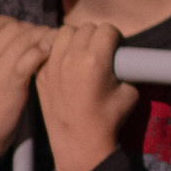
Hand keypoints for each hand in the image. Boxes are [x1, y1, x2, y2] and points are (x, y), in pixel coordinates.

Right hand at [0, 16, 52, 170]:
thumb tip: (16, 48)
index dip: (16, 24)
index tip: (29, 36)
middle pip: (15, 27)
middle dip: (36, 30)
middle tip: (49, 40)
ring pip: (25, 37)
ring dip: (44, 39)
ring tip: (55, 47)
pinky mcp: (9, 83)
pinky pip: (30, 56)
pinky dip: (43, 52)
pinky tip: (50, 58)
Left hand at [34, 21, 139, 170]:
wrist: (79, 142)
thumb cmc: (108, 118)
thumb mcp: (130, 90)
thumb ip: (124, 66)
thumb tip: (119, 56)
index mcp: (95, 61)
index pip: (106, 29)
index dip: (115, 37)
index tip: (116, 48)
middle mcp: (71, 59)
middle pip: (86, 28)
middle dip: (96, 36)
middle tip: (100, 51)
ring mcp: (52, 66)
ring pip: (64, 32)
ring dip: (75, 38)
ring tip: (81, 52)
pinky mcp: (41, 73)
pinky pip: (48, 48)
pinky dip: (58, 49)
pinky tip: (66, 61)